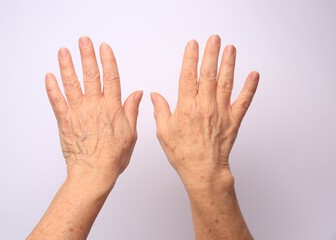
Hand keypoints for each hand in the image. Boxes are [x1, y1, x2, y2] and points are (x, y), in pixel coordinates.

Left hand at [45, 36, 142, 186]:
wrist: (94, 173)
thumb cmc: (113, 157)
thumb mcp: (131, 133)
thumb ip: (132, 110)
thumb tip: (138, 93)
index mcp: (112, 108)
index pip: (111, 78)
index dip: (108, 60)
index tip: (104, 47)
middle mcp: (95, 106)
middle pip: (91, 75)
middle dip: (87, 56)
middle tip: (83, 41)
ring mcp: (78, 113)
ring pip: (72, 84)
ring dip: (67, 66)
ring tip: (64, 51)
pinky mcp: (65, 121)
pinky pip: (57, 101)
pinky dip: (52, 88)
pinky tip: (49, 76)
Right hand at [151, 35, 258, 189]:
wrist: (203, 170)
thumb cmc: (183, 153)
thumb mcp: (164, 132)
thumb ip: (160, 111)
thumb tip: (155, 96)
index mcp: (187, 107)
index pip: (188, 76)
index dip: (190, 58)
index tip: (192, 45)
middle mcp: (205, 106)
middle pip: (209, 74)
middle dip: (211, 54)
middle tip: (214, 39)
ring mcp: (221, 112)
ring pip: (226, 83)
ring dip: (229, 64)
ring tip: (230, 49)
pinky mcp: (233, 120)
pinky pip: (244, 101)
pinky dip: (250, 87)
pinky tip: (254, 75)